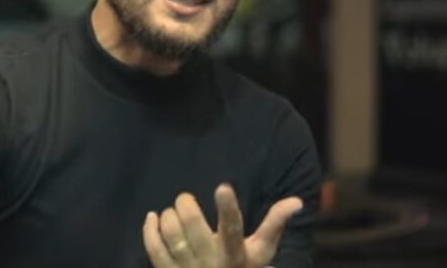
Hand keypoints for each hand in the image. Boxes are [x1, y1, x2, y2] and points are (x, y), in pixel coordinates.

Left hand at [142, 183, 302, 267]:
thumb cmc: (243, 267)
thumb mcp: (262, 250)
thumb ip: (275, 223)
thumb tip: (297, 201)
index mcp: (236, 254)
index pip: (233, 229)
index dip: (228, 208)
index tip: (223, 187)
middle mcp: (211, 263)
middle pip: (193, 228)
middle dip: (186, 205)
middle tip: (185, 198)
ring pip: (172, 237)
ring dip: (168, 217)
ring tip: (172, 211)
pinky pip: (154, 251)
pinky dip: (150, 230)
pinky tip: (153, 218)